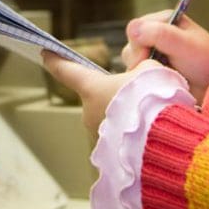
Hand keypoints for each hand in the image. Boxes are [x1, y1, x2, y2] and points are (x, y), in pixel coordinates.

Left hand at [41, 54, 164, 134]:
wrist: (163, 140)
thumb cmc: (153, 100)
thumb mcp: (149, 69)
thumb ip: (140, 66)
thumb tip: (139, 70)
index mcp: (92, 88)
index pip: (66, 71)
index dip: (55, 60)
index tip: (45, 54)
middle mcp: (88, 112)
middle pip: (97, 95)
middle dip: (115, 93)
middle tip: (141, 93)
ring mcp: (97, 135)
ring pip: (110, 117)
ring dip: (124, 114)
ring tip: (150, 114)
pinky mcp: (110, 154)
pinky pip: (119, 135)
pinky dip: (130, 131)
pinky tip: (149, 131)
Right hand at [122, 11, 208, 103]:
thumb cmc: (207, 62)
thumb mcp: (185, 44)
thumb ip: (160, 34)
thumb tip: (133, 29)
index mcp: (165, 20)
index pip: (135, 28)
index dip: (139, 45)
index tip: (150, 58)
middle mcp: (157, 35)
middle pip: (131, 46)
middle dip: (141, 60)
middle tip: (159, 70)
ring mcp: (155, 54)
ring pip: (132, 62)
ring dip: (144, 72)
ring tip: (163, 78)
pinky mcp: (154, 71)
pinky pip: (137, 75)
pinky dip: (145, 80)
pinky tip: (159, 84)